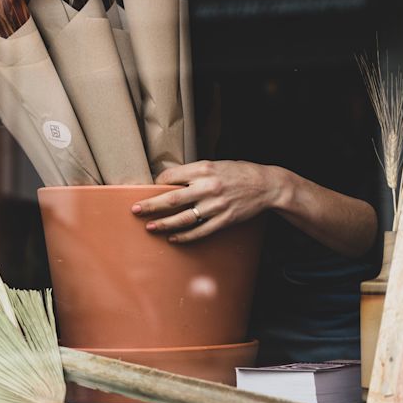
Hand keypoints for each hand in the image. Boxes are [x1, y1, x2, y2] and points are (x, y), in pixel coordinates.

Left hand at [131, 159, 280, 242]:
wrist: (266, 185)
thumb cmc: (239, 172)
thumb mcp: (217, 164)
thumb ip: (196, 172)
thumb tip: (171, 181)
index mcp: (205, 169)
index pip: (173, 176)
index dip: (158, 183)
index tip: (150, 188)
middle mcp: (209, 187)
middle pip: (173, 198)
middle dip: (151, 205)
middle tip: (135, 210)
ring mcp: (216, 205)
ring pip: (183, 218)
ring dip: (164, 224)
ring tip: (150, 227)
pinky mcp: (224, 220)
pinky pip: (200, 231)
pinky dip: (184, 236)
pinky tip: (173, 238)